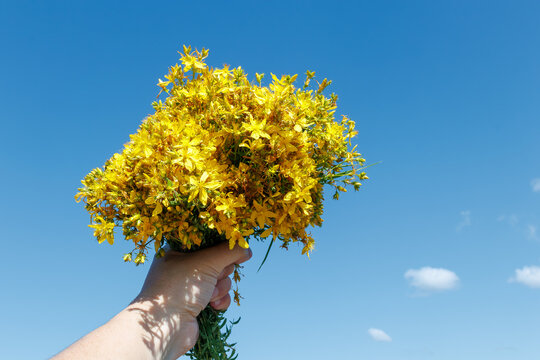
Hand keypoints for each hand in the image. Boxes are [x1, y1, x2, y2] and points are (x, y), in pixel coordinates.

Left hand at [128, 243, 251, 357]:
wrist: (164, 327)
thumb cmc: (179, 287)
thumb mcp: (206, 261)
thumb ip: (229, 251)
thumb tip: (247, 249)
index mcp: (178, 250)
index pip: (207, 240)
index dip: (223, 244)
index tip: (236, 248)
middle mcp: (183, 266)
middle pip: (218, 260)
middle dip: (221, 270)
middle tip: (214, 275)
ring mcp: (190, 286)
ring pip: (221, 279)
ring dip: (220, 287)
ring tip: (208, 295)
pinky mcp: (197, 304)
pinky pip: (220, 296)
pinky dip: (220, 300)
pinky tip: (212, 306)